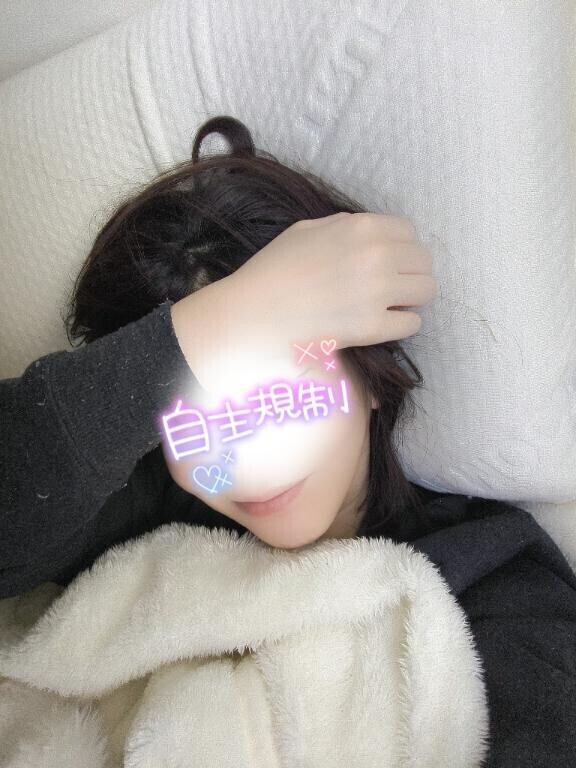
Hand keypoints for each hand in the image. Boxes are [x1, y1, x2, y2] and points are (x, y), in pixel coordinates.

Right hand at [170, 212, 437, 391]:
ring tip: (393, 305)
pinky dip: (402, 324)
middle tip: (395, 286)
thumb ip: (342, 226)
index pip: (409, 232)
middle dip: (412, 273)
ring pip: (426, 291)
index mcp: (362, 227)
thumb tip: (364, 231)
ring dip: (412, 298)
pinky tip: (384, 324)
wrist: (256, 312)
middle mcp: (376, 256)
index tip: (391, 262)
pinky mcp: (373, 327)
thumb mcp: (307, 230)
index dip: (401, 248)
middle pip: (424, 261)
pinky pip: (412, 324)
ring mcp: (377, 292)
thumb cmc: (274, 270)